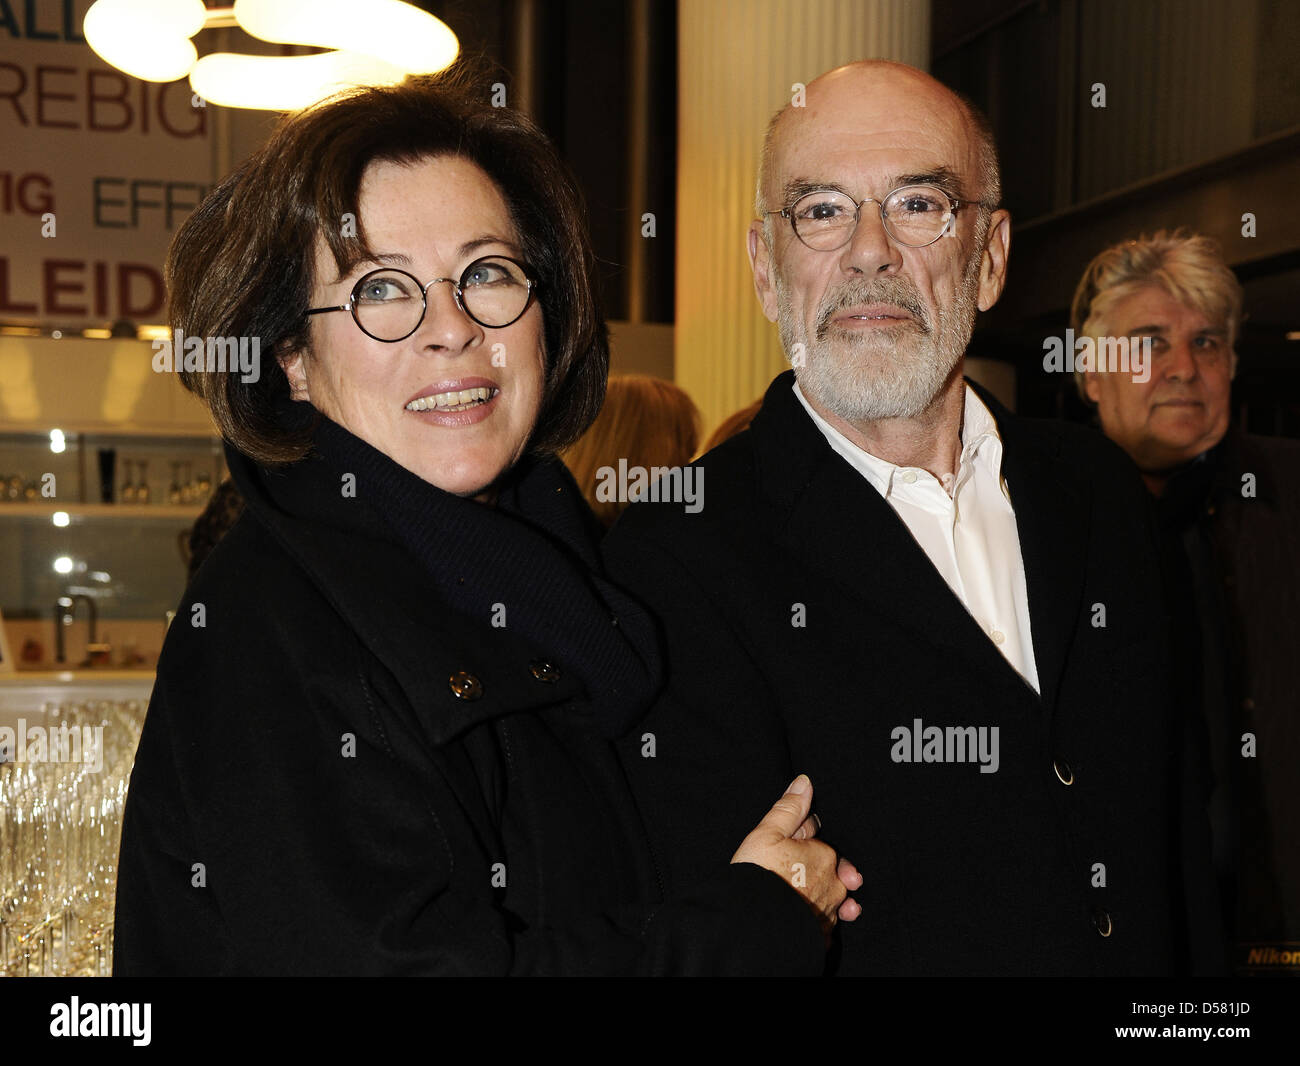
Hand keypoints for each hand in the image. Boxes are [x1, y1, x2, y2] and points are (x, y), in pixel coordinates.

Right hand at [731, 774, 860, 937]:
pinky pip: (826, 928)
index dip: (808, 842)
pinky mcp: (820, 937)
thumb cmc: (759, 875)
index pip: (821, 843)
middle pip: (833, 874)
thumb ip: (789, 809)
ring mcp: (827, 914)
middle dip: (824, 872)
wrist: (753, 923)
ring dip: (827, 899)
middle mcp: (832, 885)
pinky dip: (820, 925)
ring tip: (812, 899)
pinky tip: (810, 923)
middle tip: (804, 872)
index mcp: (824, 856)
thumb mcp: (768, 832)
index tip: (796, 844)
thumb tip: (805, 783)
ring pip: (832, 902)